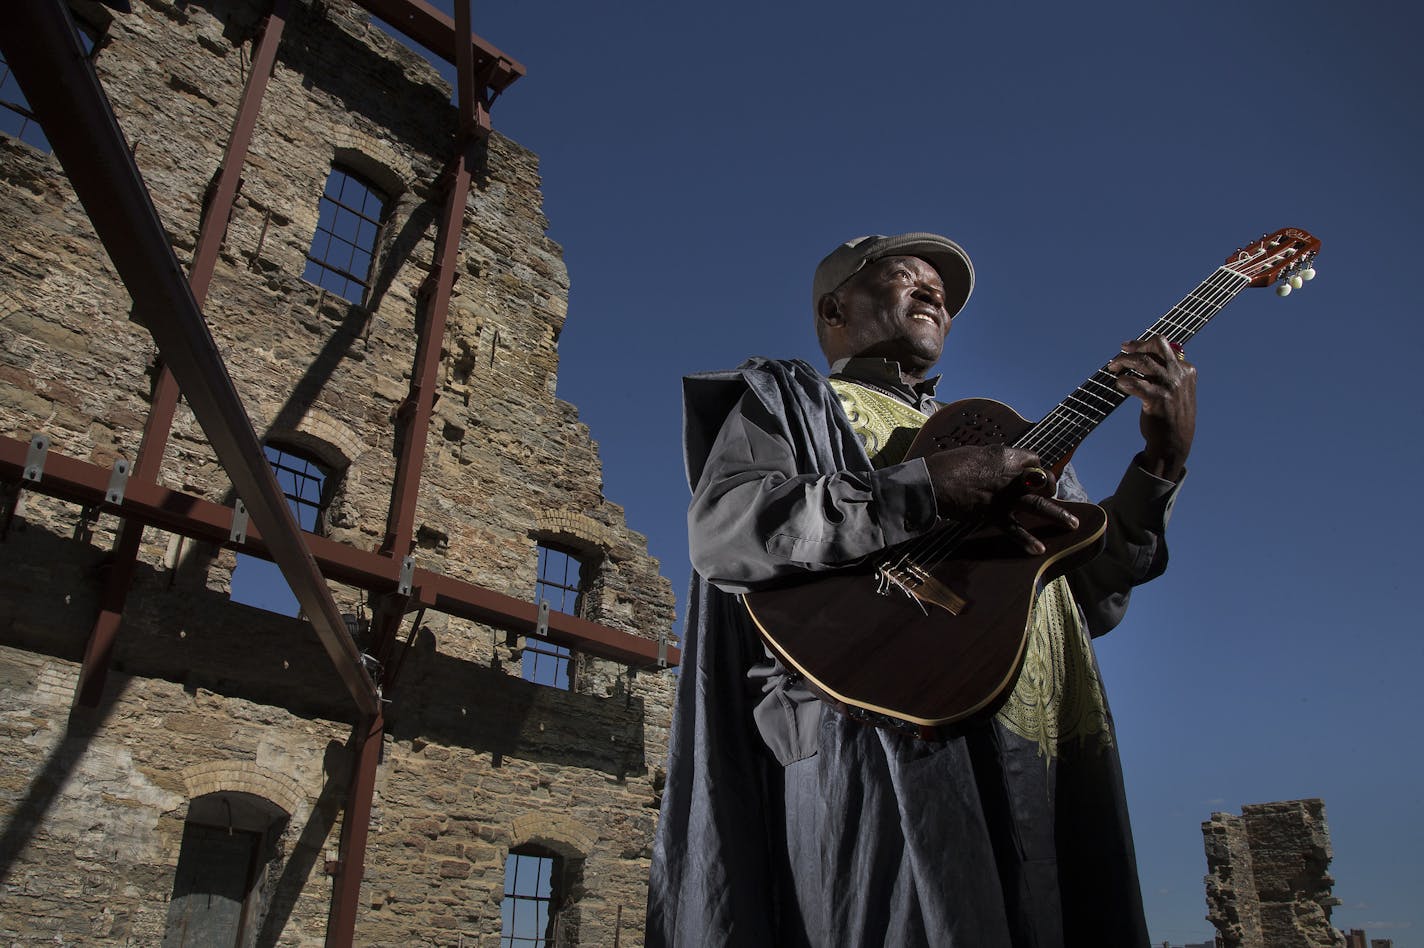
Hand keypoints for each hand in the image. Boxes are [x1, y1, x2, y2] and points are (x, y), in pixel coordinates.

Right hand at [924, 445, 1079, 554]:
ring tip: (1073, 524)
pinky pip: (1014, 529)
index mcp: (1005, 456)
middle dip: (1051, 487)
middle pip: (1043, 479)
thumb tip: (998, 466)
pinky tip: (1039, 549)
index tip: (1034, 472)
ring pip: (1038, 504)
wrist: (932, 482)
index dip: (1036, 466)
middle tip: (1052, 494)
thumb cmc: (947, 464)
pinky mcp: (994, 514)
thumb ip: (992, 460)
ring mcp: (1005, 496)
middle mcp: (1011, 475)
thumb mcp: (974, 454)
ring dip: (1058, 515)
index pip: (1034, 459)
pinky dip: (1027, 540)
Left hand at [1107, 336, 1196, 480]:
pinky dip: (1123, 381)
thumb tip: (1145, 357)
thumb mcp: (1177, 391)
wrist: (1173, 444)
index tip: (1128, 348)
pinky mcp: (1158, 399)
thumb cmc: (1170, 417)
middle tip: (1121, 351)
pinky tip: (1119, 384)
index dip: (1143, 345)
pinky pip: (1134, 382)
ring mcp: (1170, 386)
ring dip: (1123, 361)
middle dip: (1136, 345)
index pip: (1164, 347)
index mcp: (1187, 370)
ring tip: (1113, 367)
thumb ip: (1168, 374)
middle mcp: (1180, 375)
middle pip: (1156, 346)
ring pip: (1143, 361)